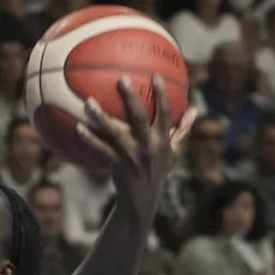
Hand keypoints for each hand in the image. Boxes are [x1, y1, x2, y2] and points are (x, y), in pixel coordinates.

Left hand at [74, 76, 196, 228]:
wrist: (142, 199)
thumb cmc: (158, 170)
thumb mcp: (174, 152)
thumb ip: (183, 130)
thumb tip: (195, 109)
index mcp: (163, 140)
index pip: (165, 113)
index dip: (162, 94)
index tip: (155, 74)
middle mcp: (148, 146)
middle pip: (140, 118)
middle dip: (131, 98)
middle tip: (121, 79)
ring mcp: (131, 155)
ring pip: (114, 133)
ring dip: (101, 117)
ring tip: (88, 102)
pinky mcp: (117, 164)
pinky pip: (100, 149)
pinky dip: (89, 138)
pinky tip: (78, 127)